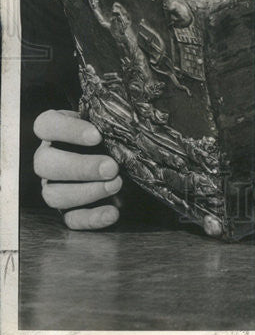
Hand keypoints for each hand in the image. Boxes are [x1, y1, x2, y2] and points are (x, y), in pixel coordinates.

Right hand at [33, 109, 121, 229]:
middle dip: (80, 167)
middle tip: (112, 167)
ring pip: (54, 195)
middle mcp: (48, 158)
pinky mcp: (67, 209)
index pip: (45, 125)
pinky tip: (113, 213)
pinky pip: (71, 219)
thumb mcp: (109, 119)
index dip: (68, 130)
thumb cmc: (112, 131)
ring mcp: (53, 185)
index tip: (97, 136)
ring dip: (87, 192)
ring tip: (116, 184)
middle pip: (45, 164)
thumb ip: (111, 116)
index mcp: (54, 130)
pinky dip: (92, 218)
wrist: (123, 156)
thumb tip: (129, 116)